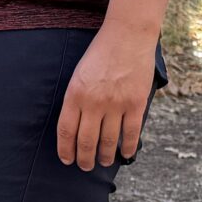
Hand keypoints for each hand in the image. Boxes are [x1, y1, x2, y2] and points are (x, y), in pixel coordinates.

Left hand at [57, 25, 157, 168]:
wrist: (127, 35)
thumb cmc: (100, 53)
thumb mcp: (79, 74)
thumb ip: (76, 99)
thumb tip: (75, 126)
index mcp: (75, 94)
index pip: (66, 132)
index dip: (66, 150)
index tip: (67, 160)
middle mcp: (94, 103)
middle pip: (86, 142)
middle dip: (84, 159)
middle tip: (85, 166)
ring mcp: (116, 104)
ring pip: (108, 142)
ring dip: (105, 156)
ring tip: (103, 161)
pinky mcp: (135, 104)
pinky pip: (131, 133)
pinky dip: (128, 148)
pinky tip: (126, 154)